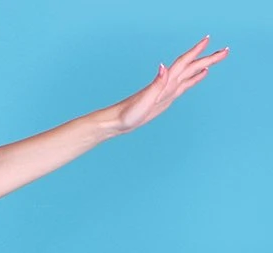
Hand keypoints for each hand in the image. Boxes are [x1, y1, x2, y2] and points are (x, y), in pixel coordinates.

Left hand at [114, 35, 228, 133]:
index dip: (196, 51)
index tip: (208, 40)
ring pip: (191, 73)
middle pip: (192, 66)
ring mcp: (168, 90)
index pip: (184, 62)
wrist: (117, 122)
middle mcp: (168, 83)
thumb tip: (164, 67)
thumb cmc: (128, 113)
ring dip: (204, 64)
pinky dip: (195, 78)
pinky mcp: (166, 98)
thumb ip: (156, 83)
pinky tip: (202, 74)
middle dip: (209, 57)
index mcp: (165, 82)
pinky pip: (185, 85)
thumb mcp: (144, 100)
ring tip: (218, 58)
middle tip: (226, 50)